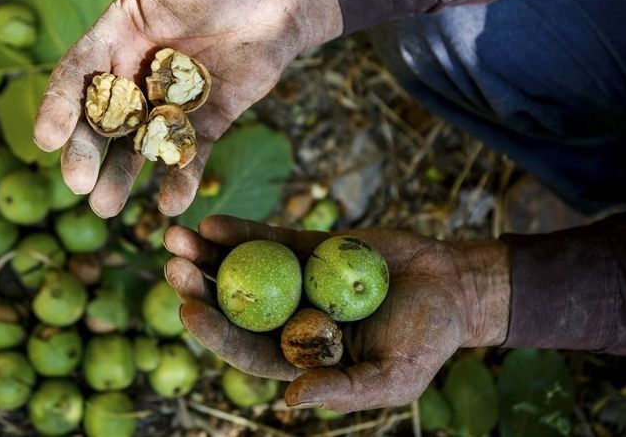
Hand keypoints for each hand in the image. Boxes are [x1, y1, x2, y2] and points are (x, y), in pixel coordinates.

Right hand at [34, 0, 341, 217]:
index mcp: (113, 37)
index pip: (78, 76)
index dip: (61, 107)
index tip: (46, 138)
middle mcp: (134, 75)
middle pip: (101, 122)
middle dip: (88, 153)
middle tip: (79, 185)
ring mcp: (168, 103)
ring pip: (137, 146)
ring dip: (122, 177)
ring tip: (108, 209)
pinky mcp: (205, 123)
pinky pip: (188, 154)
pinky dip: (180, 178)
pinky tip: (172, 204)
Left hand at [163, 216, 510, 411]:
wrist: (452, 287)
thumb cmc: (428, 340)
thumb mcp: (394, 376)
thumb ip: (345, 389)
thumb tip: (290, 402)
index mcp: (299, 358)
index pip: (247, 350)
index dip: (216, 333)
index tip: (189, 311)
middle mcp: (287, 320)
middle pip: (232, 307)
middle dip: (198, 288)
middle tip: (173, 267)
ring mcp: (293, 282)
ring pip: (240, 270)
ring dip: (205, 256)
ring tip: (174, 237)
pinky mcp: (304, 249)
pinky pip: (266, 239)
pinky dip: (239, 231)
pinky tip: (212, 223)